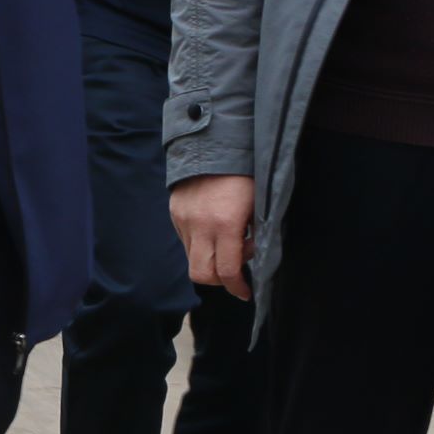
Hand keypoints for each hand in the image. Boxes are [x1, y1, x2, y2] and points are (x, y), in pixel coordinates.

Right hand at [171, 173, 255, 298]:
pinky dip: (200, 243)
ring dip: (210, 259)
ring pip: (192, 258)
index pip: (226, 271)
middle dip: (219, 280)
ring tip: (226, 241)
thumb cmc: (245, 172)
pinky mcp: (175, 212)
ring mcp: (183, 219)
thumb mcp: (258, 203)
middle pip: (201, 274)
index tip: (245, 291)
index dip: (237, 287)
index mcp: (225, 224)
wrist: (214, 141)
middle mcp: (200, 225)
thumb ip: (254, 232)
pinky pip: (185, 240)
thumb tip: (251, 253)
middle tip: (235, 270)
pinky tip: (214, 228)